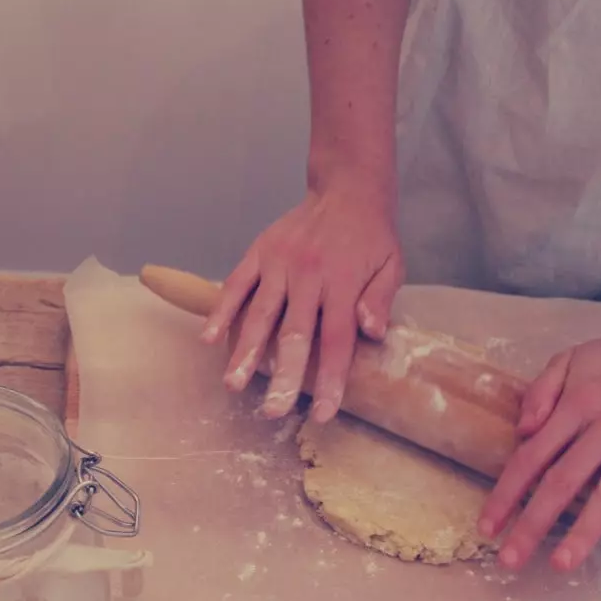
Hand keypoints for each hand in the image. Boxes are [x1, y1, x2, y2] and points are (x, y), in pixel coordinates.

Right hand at [201, 177, 402, 423]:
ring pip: (259, 314)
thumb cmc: (371, 236)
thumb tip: (371, 333)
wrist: (347, 188)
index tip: (322, 412)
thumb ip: (381, 298)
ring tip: (233, 384)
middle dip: (283, 376)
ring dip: (245, 352)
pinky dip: (221, 312)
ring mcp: (279, 263)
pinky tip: (208, 339)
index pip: (336, 339)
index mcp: (344, 282)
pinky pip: (236, 285)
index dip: (329, 378)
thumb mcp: (392, 264)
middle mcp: (309, 274)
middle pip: (294, 333)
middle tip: (272, 411)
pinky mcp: (258, 252)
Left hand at [478, 279, 600, 570]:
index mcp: (576, 404)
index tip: (487, 528)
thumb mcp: (569, 360)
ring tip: (561, 563)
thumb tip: (521, 431)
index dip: (507, 494)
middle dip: (534, 523)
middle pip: (565, 480)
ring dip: (585, 531)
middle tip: (510, 561)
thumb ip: (540, 391)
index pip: (533, 456)